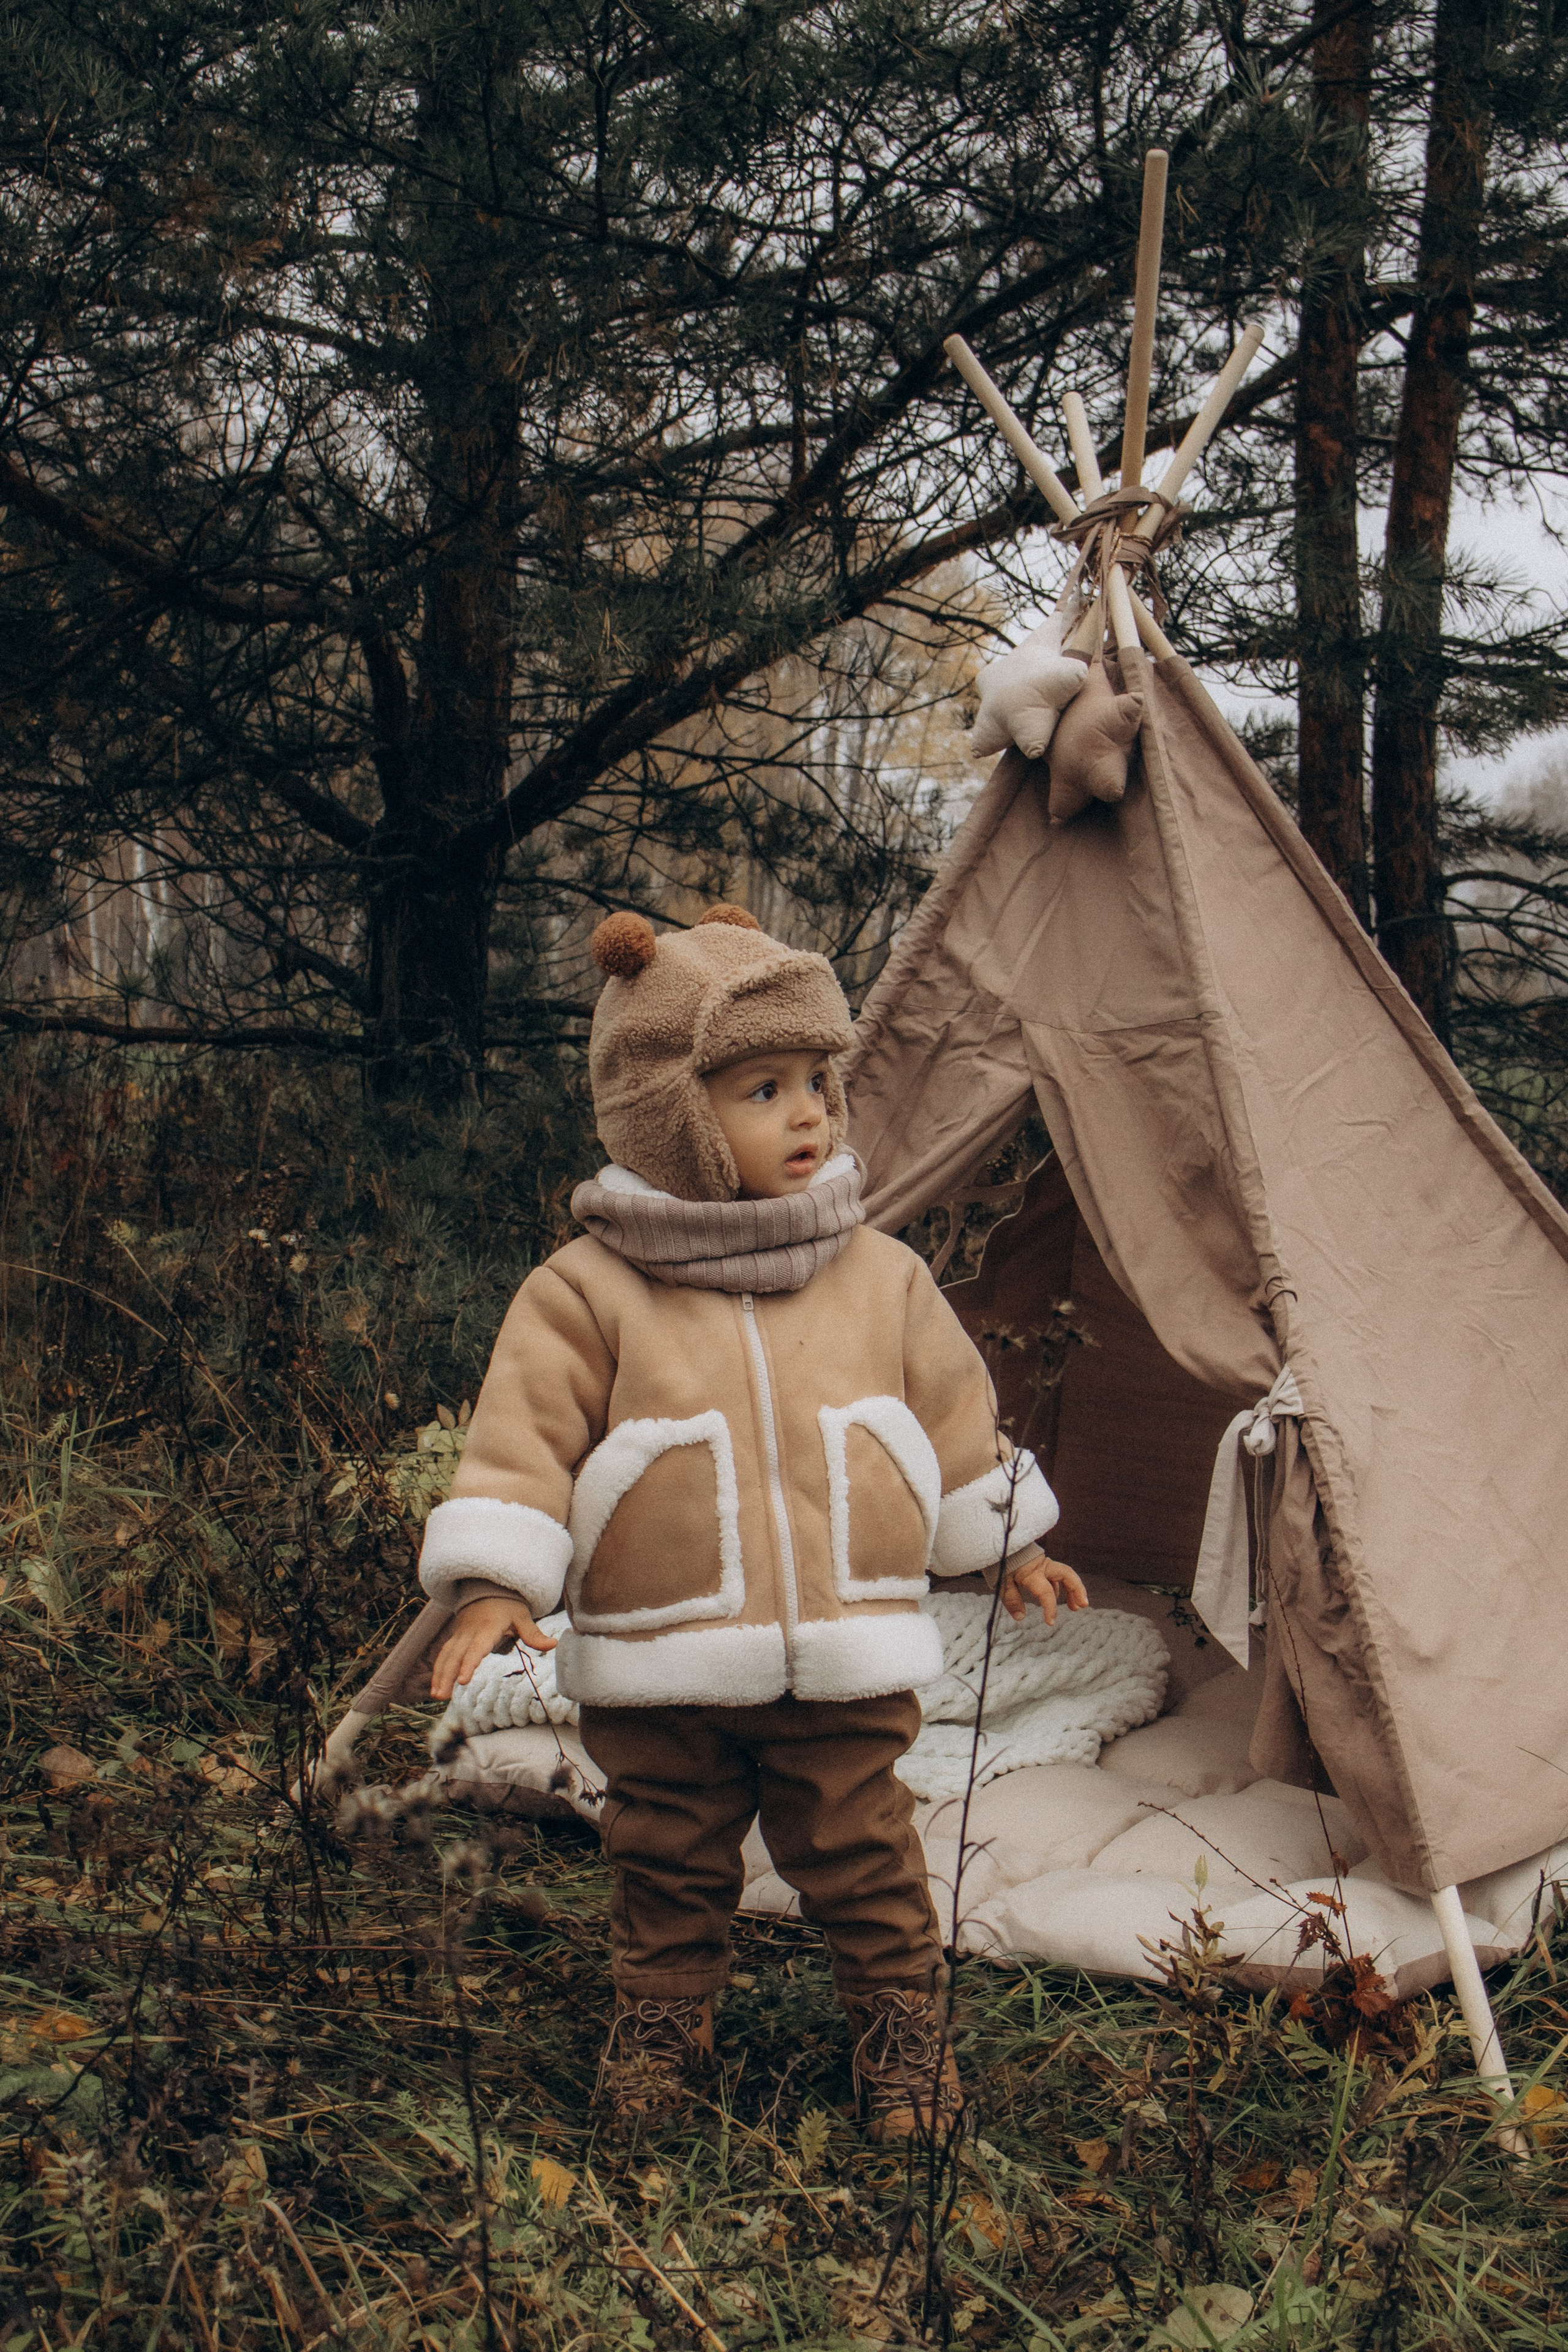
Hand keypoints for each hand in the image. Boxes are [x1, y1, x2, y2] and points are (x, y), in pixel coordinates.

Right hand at [431, 1597, 555, 1702]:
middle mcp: (470, 1632)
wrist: (488, 1588)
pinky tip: (436, 1686)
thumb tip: (554, 1644)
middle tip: (441, 1696)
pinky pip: (444, 1654)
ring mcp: (460, 1635)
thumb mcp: (522, 1616)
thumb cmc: (508, 1605)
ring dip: (440, 1675)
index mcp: (487, 1628)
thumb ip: (534, 1634)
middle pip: (456, 1656)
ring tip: (437, 1695)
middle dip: (447, 1676)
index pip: (477, 1649)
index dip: (469, 1664)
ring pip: (446, 1655)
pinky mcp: (456, 1638)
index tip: (463, 1681)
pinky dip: (439, 1669)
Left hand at [1001, 1554, 1088, 1626]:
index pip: (1047, 1592)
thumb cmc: (999, 1562)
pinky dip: (1060, 1587)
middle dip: (1077, 1590)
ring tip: (1075, 1607)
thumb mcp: (1001, 1582)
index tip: (1050, 1622)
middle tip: (1083, 1606)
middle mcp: (1042, 1566)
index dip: (1050, 1608)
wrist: (997, 1541)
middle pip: (1067, 1575)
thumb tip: (1020, 1617)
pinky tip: (1058, 1597)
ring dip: (1072, 1590)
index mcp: (1032, 1572)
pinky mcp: (1041, 1563)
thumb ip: (1012, 1600)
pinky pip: (1055, 1575)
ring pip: (1064, 1575)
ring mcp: (1043, 1563)